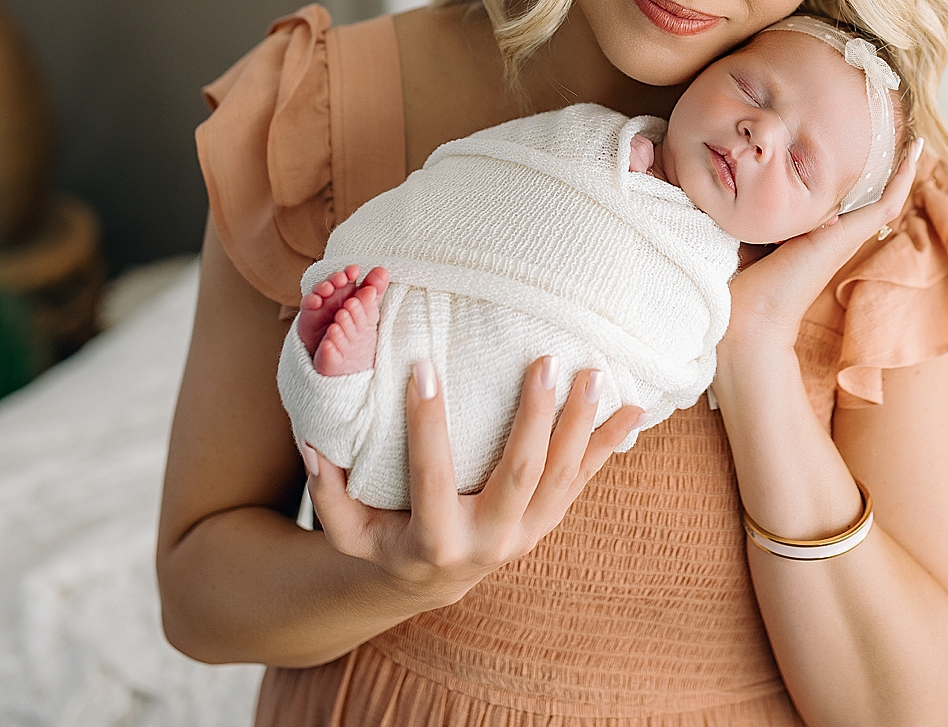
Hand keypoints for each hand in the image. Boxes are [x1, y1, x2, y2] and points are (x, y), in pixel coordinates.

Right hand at [303, 356, 643, 607]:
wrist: (431, 583)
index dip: (426, 425)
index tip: (421, 367)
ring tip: (594, 373)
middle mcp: (490, 542)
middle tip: (544, 362)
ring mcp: (527, 533)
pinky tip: (635, 408)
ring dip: (582, 425)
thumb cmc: (383, 542)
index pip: (431, 477)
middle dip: (534, 419)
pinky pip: (584, 480)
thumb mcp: (346, 531)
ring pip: (561, 477)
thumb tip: (312, 439)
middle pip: (519, 475)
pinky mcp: (549, 521)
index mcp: (436, 541)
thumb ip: (328, 490)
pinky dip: (610, 444)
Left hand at [723, 137, 924, 352]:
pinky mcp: (849, 237)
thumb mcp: (746, 229)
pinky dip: (902, 177)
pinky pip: (886, 202)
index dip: (848, 166)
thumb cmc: (738, 281)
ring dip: (899, 165)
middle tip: (896, 123)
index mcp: (811, 232)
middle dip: (882, 160)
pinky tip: (915, 150)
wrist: (747, 319)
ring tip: (912, 131)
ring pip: (884, 195)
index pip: (837, 194)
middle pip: (866, 192)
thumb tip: (740, 168)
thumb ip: (752, 203)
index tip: (854, 133)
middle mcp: (834, 233)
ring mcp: (845, 236)